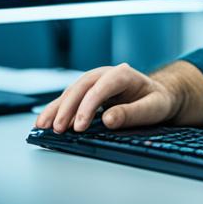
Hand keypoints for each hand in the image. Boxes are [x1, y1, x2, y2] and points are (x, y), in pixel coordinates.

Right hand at [35, 62, 180, 132]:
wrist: (159, 96)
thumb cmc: (157, 101)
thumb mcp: (153, 108)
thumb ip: (132, 113)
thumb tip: (109, 120)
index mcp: (124, 74)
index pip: (102, 86)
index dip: (89, 105)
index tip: (80, 125)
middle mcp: (107, 74)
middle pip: (82, 86)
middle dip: (68, 108)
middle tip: (59, 129)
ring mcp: (96, 81)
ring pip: (72, 91)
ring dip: (57, 108)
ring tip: (43, 125)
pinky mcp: (89, 91)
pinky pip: (70, 98)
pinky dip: (57, 109)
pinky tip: (45, 120)